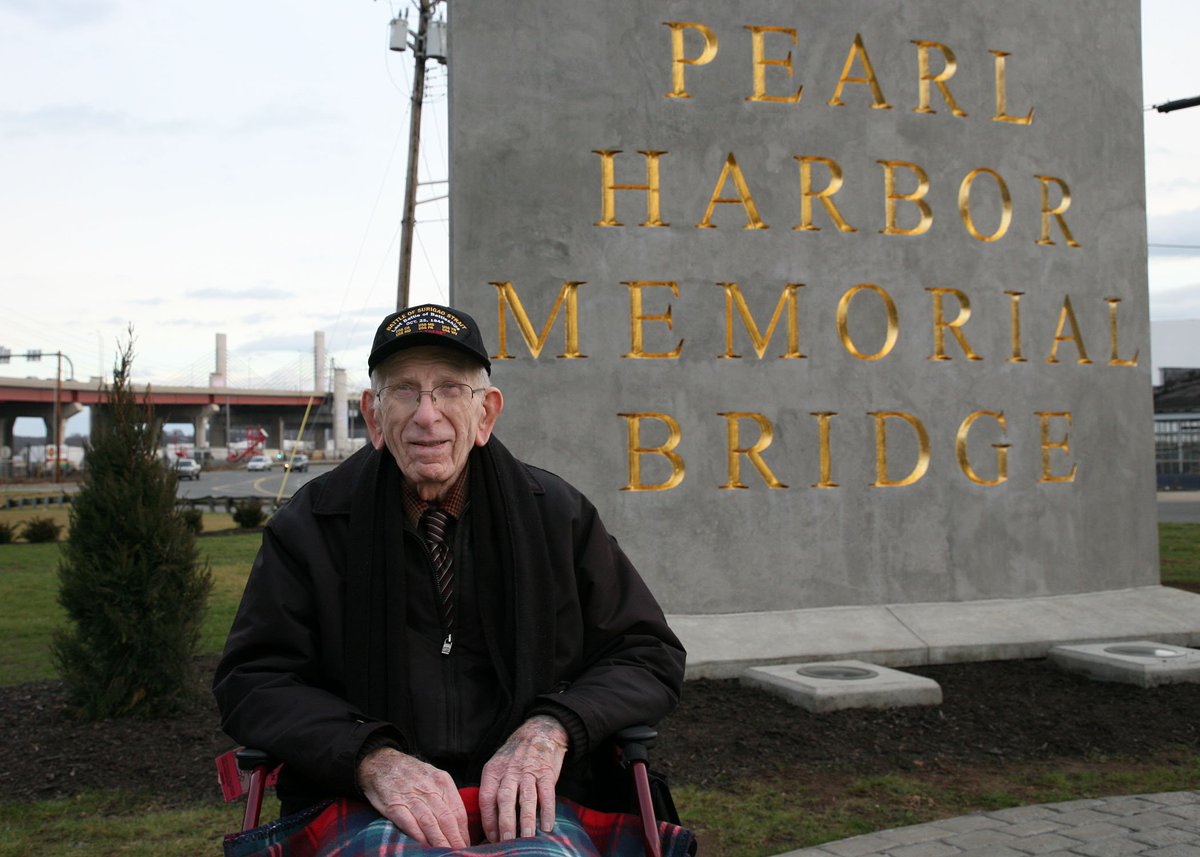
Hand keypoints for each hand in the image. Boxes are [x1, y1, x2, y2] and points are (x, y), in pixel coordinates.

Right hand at [356, 747, 469, 847]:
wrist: (381, 761)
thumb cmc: (410, 773)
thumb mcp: (432, 777)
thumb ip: (444, 796)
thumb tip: (458, 822)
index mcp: (442, 781)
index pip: (458, 811)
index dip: (464, 832)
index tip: (466, 844)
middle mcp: (429, 788)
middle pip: (447, 819)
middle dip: (455, 840)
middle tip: (460, 853)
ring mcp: (411, 797)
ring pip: (430, 824)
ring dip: (440, 842)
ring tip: (446, 853)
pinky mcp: (394, 805)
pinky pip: (409, 824)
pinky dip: (419, 837)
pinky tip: (425, 847)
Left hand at [478, 715, 569, 841]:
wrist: (539, 731)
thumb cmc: (515, 757)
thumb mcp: (498, 767)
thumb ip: (494, 790)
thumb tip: (491, 824)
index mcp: (493, 771)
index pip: (486, 799)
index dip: (488, 820)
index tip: (492, 839)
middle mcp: (509, 772)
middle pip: (504, 800)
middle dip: (505, 823)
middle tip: (506, 842)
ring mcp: (529, 772)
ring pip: (526, 799)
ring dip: (526, 820)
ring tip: (527, 838)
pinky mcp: (546, 772)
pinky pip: (547, 794)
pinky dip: (547, 811)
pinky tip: (548, 826)